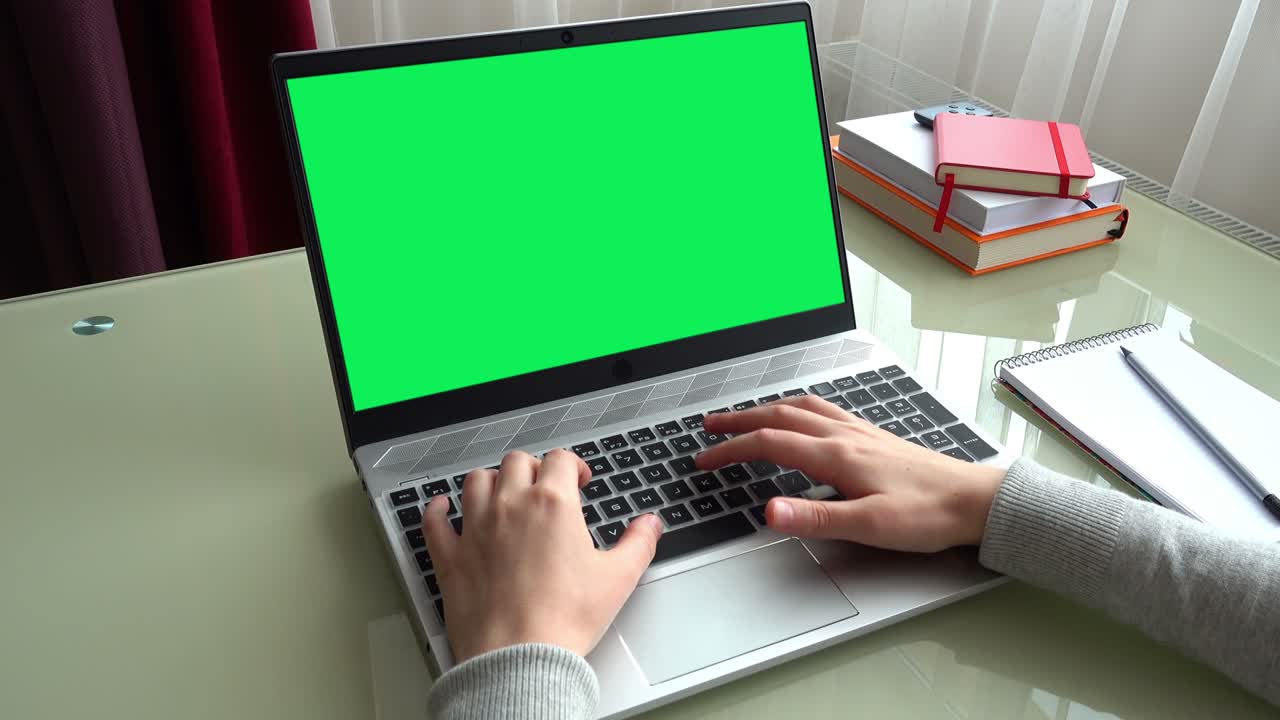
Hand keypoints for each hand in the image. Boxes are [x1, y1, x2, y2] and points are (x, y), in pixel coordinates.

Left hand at [422, 449, 662, 661]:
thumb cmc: (564, 620)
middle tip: (544, 487)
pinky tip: (443, 509)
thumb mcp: (618, 578)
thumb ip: (638, 543)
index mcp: (553, 504)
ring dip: (491, 481)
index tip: (579, 480)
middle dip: (534, 468)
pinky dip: (437, 511)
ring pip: (476, 481)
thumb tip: (649, 525)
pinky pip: (434, 521)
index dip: (573, 465)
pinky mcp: (450, 556)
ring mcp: (475, 528)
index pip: (560, 459)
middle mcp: (511, 506)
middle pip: (516, 462)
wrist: (519, 657)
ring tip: (502, 493)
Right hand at [697, 396, 1004, 551]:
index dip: (730, 450)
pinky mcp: (873, 436)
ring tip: (744, 415)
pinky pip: (824, 410)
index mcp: (836, 455)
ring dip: (765, 409)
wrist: (974, 501)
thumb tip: (769, 511)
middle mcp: (844, 435)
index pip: (769, 444)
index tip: (704, 460)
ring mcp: (859, 431)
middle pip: (779, 417)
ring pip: (800, 408)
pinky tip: (801, 415)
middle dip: (738, 420)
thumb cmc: (928, 514)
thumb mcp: (869, 526)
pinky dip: (796, 408)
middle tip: (709, 426)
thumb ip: (815, 518)